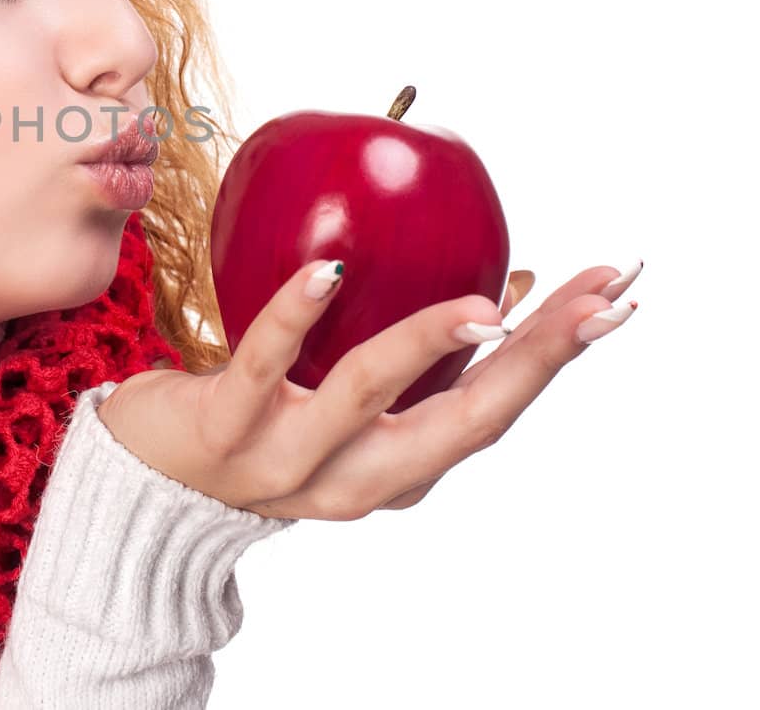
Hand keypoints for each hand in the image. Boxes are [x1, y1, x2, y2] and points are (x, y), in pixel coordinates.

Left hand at [97, 258, 640, 520]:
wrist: (144, 487)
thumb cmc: (261, 420)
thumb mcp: (346, 402)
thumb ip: (417, 356)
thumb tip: (504, 282)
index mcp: (396, 472)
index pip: (495, 411)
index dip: (558, 356)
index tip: (615, 296)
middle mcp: (355, 479)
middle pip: (463, 420)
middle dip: (537, 357)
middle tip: (594, 294)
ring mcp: (287, 460)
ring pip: (368, 396)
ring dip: (430, 344)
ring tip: (480, 302)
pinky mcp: (223, 430)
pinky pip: (264, 365)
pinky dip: (297, 317)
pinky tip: (328, 272)